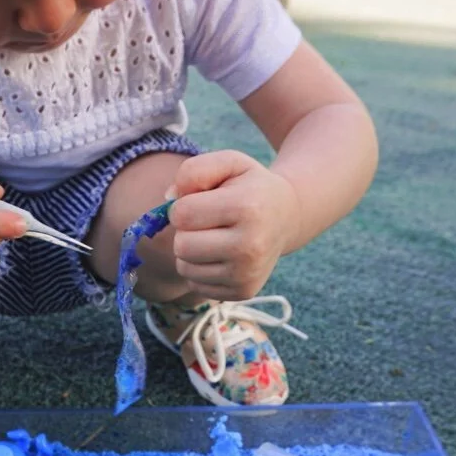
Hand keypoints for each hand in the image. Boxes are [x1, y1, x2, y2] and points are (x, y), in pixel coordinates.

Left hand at [167, 151, 298, 300]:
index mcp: (247, 208)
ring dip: (190, 252)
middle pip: (182, 246)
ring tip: (214, 237)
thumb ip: (195, 170)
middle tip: (208, 222)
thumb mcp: (229, 163)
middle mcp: (251, 246)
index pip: (182, 214)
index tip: (201, 201)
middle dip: (185, 231)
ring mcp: (248, 274)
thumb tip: (169, 198)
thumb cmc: (250, 187)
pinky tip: (221, 255)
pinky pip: (195, 285)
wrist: (286, 217)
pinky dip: (200, 269)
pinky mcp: (243, 292)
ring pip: (184, 268)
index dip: (182, 205)